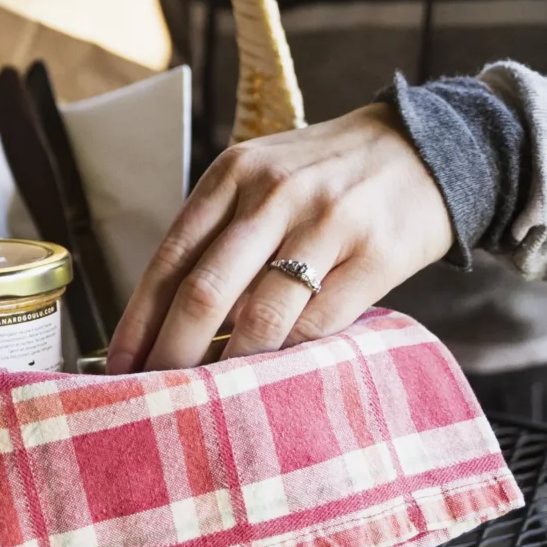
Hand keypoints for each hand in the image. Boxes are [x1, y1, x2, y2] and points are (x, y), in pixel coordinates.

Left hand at [106, 105, 452, 371]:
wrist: (428, 147)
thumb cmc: (327, 175)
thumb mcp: (264, 178)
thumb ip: (220, 232)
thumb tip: (166, 318)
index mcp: (234, 173)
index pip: (171, 256)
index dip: (139, 318)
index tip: (117, 364)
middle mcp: (274, 193)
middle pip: (205, 291)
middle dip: (172, 353)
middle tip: (153, 395)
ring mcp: (327, 223)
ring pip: (261, 316)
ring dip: (230, 367)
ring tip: (210, 399)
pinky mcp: (375, 256)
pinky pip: (320, 324)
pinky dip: (290, 358)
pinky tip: (272, 378)